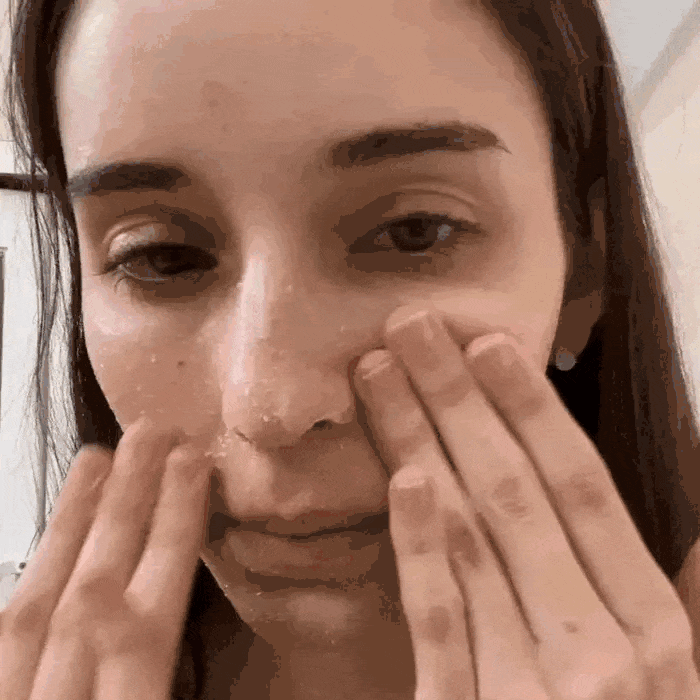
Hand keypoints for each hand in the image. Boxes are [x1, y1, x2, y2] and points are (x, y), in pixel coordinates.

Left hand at [0, 416, 211, 699]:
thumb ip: (183, 677)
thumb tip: (209, 608)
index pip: (145, 626)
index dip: (170, 537)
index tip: (192, 466)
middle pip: (89, 601)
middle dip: (125, 507)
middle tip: (150, 434)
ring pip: (31, 612)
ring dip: (70, 525)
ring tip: (98, 458)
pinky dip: (28, 577)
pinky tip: (48, 540)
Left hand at [353, 309, 699, 698]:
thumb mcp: (653, 667)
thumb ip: (630, 582)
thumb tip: (609, 498)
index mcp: (651, 624)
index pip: (579, 486)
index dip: (531, 409)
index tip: (488, 344)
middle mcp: (599, 647)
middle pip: (514, 491)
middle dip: (459, 399)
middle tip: (412, 325)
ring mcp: (533, 686)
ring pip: (469, 536)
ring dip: (420, 442)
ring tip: (382, 370)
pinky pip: (443, 624)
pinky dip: (423, 549)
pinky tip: (403, 480)